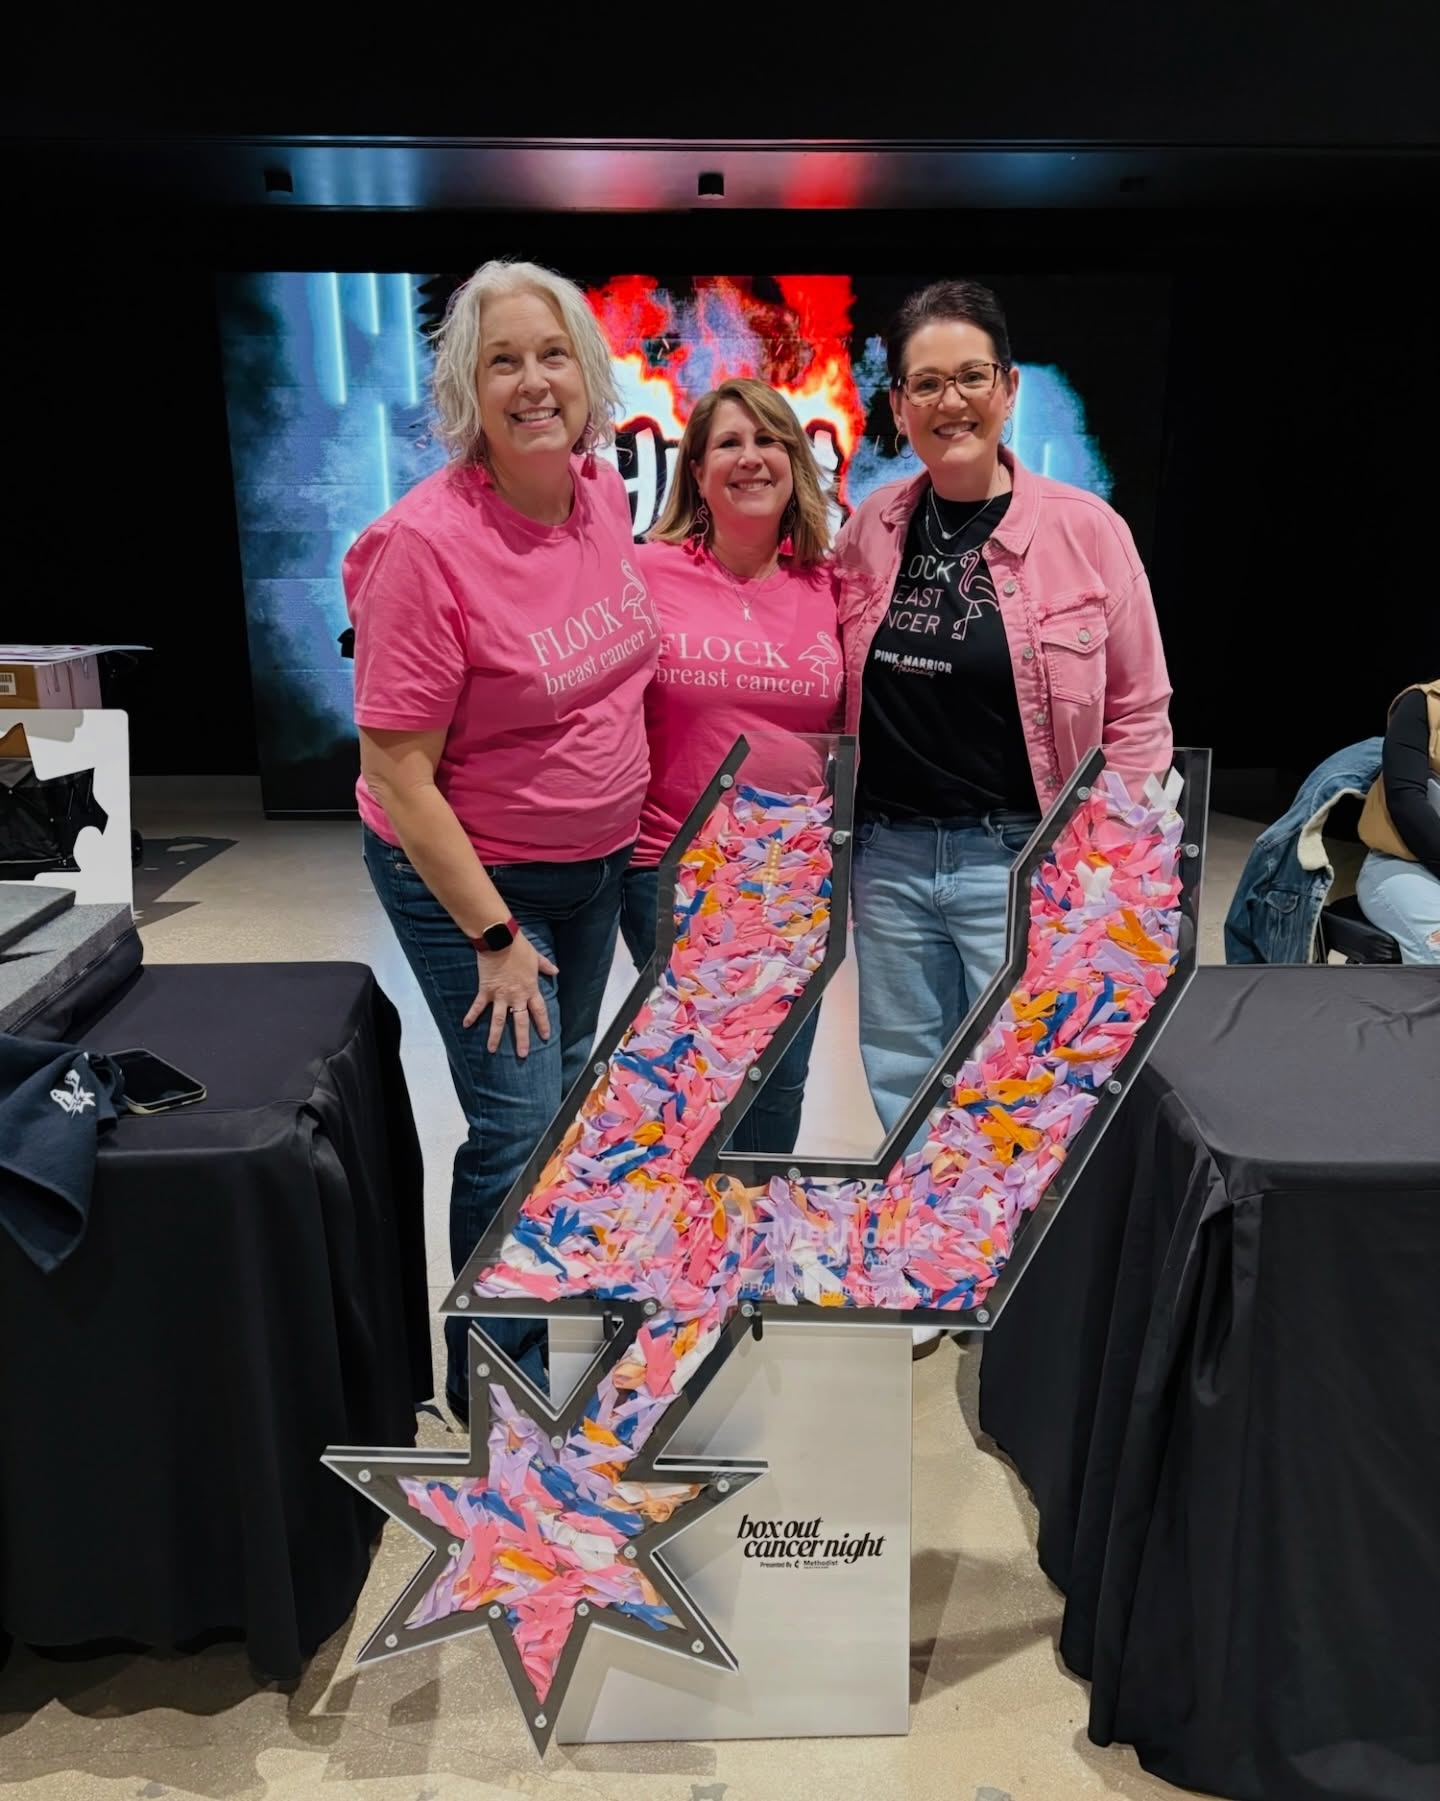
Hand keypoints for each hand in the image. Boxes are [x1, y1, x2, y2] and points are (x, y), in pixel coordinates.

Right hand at [463, 932, 557, 1056]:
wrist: (500, 940)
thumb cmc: (520, 947)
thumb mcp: (536, 957)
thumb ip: (545, 966)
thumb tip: (555, 971)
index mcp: (530, 989)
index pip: (539, 1011)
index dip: (543, 1024)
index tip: (545, 1036)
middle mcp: (516, 996)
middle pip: (520, 1022)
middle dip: (522, 1039)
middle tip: (522, 1054)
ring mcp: (500, 995)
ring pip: (498, 1021)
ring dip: (495, 1036)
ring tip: (491, 1050)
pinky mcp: (486, 990)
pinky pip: (478, 1006)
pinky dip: (471, 1015)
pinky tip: (466, 1025)